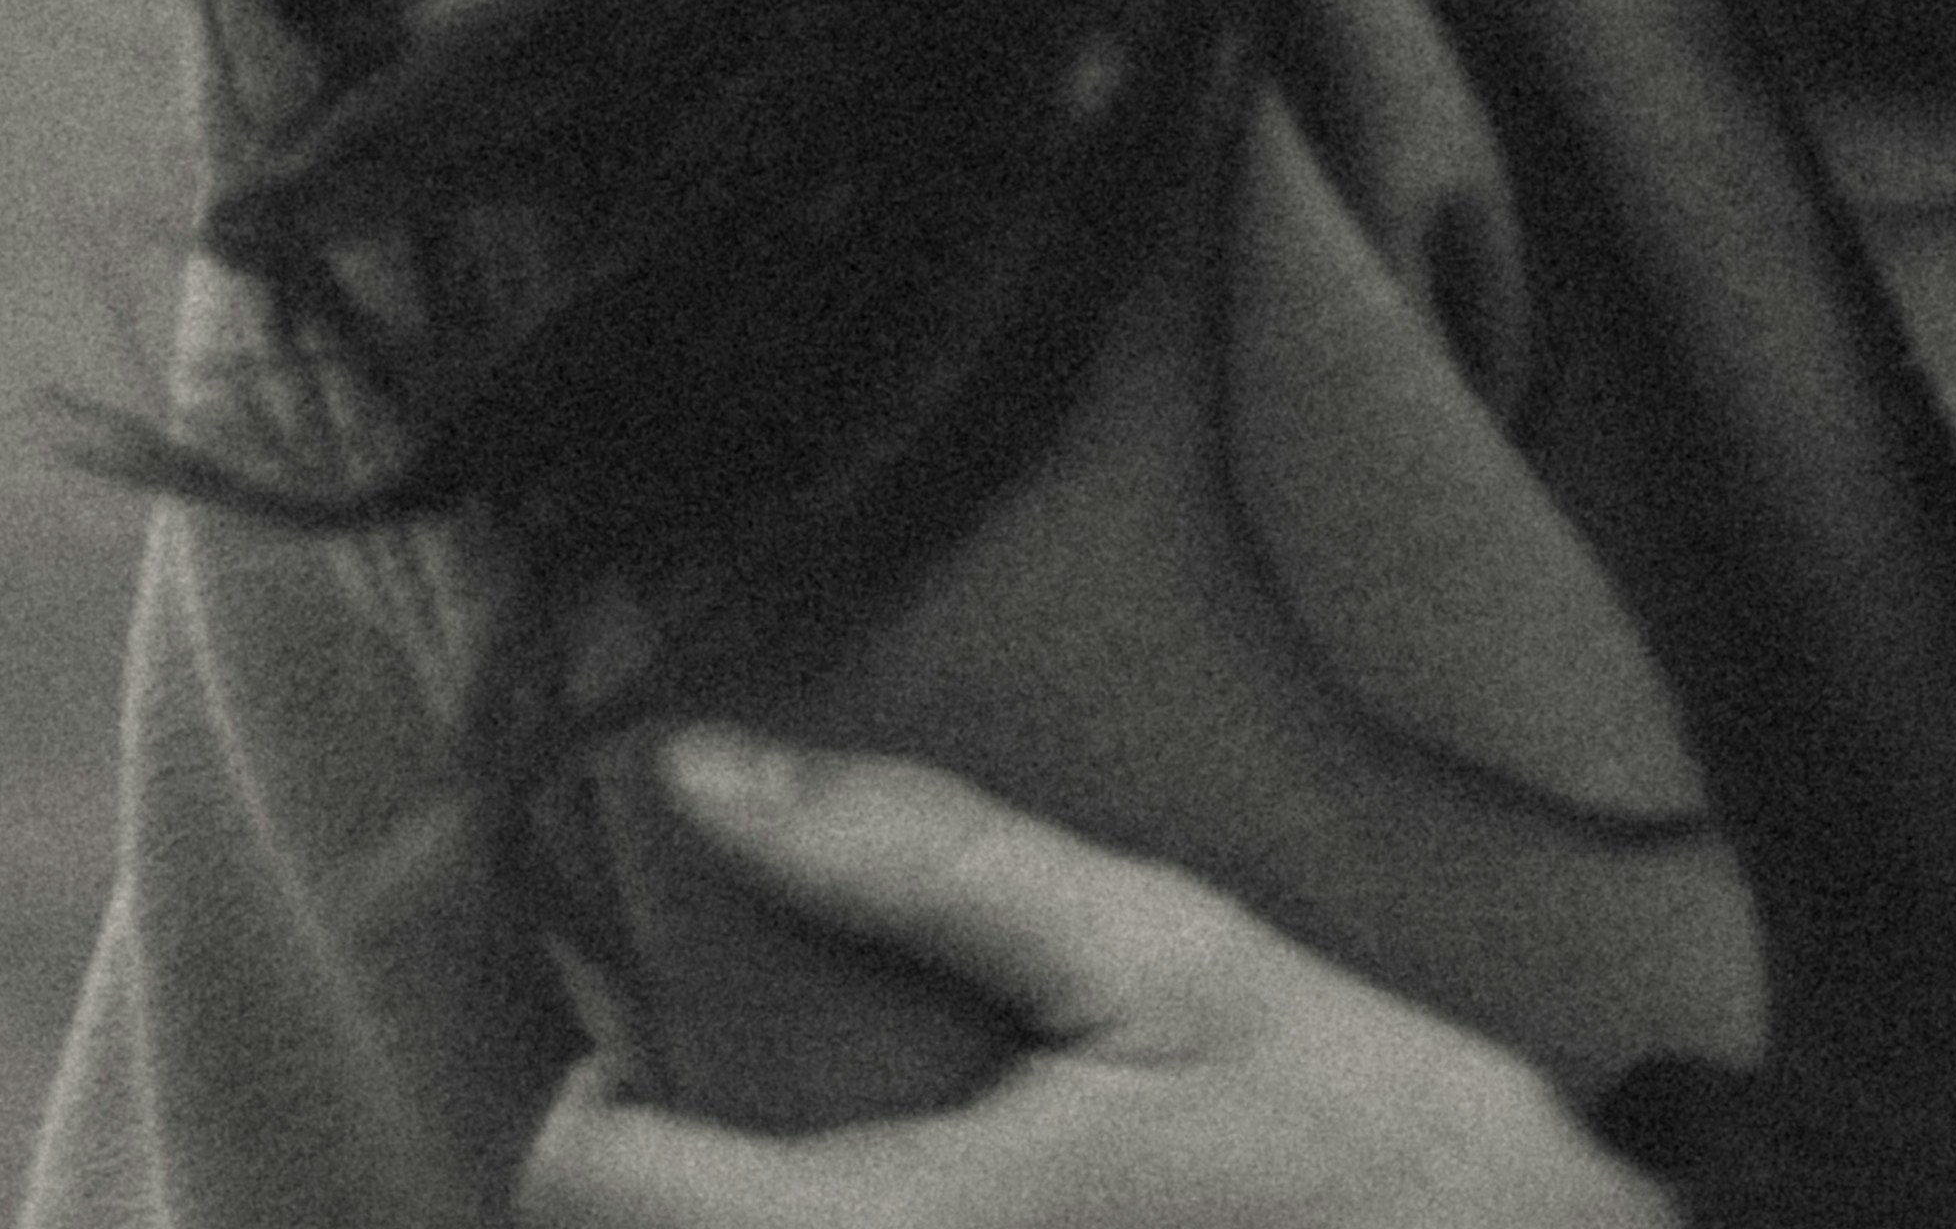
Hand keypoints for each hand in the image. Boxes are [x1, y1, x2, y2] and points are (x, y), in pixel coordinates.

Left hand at [516, 735, 1673, 1228]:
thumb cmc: (1367, 1156)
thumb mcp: (1159, 957)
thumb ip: (922, 862)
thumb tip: (705, 772)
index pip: (588, 1189)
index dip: (591, 1094)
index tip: (657, 1030)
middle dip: (678, 1180)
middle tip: (762, 1097)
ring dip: (769, 1225)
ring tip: (866, 1164)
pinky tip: (968, 1221)